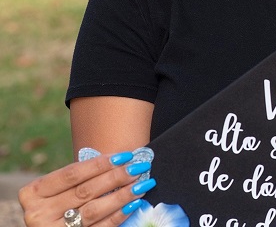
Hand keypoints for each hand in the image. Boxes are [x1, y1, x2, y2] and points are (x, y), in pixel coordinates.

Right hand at [18, 151, 156, 226]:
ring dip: (121, 196)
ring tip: (141, 183)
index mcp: (34, 193)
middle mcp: (39, 214)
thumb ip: (82, 176)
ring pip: (93, 210)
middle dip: (115, 177)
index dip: (100, 163)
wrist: (49, 225)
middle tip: (138, 167)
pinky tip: (133, 204)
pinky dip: (117, 215)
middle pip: (85, 191)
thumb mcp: (60, 187)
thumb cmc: (60, 198)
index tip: (125, 155)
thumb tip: (122, 159)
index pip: (72, 173)